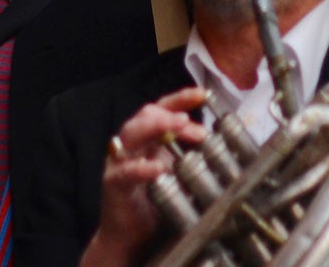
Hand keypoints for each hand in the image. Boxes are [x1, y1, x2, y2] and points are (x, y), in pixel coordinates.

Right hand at [81, 89, 209, 266]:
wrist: (130, 235)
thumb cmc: (152, 200)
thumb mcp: (175, 171)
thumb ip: (188, 154)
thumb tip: (214, 140)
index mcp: (148, 138)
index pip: (162, 109)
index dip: (181, 98)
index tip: (202, 94)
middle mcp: (132, 144)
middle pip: (146, 115)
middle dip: (170, 112)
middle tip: (189, 118)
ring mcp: (120, 162)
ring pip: (132, 133)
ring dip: (157, 126)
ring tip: (178, 125)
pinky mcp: (113, 184)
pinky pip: (125, 172)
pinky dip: (142, 168)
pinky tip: (158, 168)